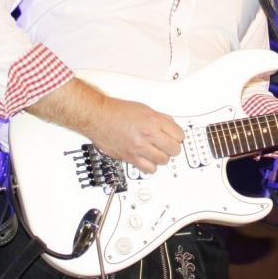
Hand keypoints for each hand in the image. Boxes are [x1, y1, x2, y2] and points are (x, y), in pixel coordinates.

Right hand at [29, 78, 182, 173]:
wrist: (98, 117)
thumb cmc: (117, 111)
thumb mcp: (144, 109)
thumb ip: (160, 118)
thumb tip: (171, 126)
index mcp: (153, 121)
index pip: (179, 135)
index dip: (178, 136)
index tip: (175, 136)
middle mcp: (148, 135)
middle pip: (174, 149)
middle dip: (172, 147)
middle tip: (167, 144)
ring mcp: (139, 148)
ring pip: (163, 161)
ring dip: (162, 157)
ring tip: (157, 151)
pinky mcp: (130, 157)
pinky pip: (149, 169)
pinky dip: (151, 166)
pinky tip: (148, 159)